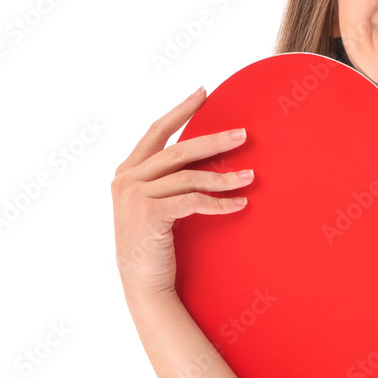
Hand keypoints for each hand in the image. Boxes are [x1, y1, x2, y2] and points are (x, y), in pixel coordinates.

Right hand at [111, 88, 253, 303]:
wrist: (144, 286)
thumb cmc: (156, 246)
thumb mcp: (157, 206)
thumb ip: (167, 180)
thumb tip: (203, 156)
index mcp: (126, 172)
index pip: (156, 131)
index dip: (181, 110)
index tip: (203, 92)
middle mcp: (126, 180)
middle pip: (178, 151)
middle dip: (214, 141)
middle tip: (243, 134)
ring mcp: (134, 196)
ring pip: (189, 177)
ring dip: (224, 176)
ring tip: (251, 177)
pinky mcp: (149, 214)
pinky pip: (193, 201)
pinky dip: (219, 202)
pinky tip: (240, 203)